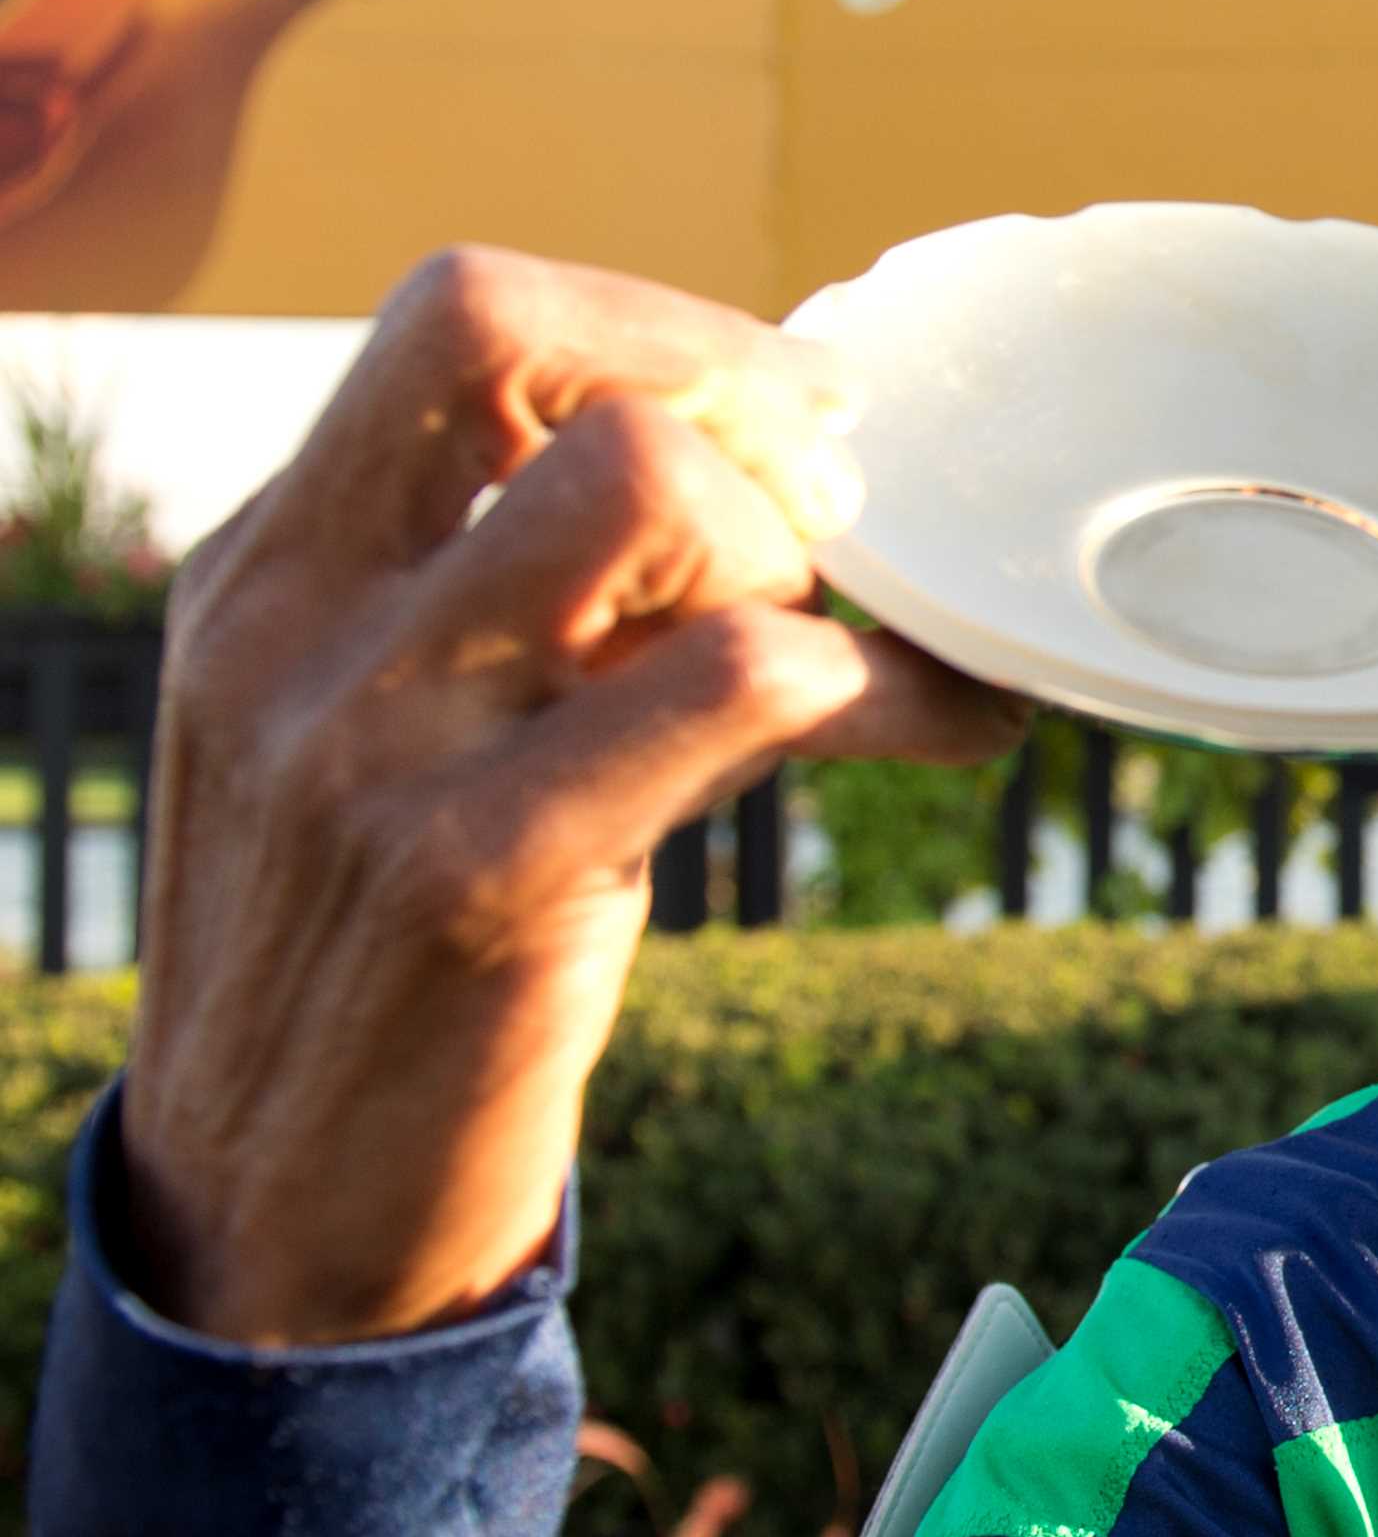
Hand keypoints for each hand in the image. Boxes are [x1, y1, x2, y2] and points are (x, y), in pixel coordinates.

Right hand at [121, 248, 1028, 1345]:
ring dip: (802, 553)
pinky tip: (946, 729)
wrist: (272, 1220)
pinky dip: (883, 686)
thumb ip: (497, 595)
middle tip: (835, 529)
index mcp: (273, 567)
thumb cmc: (379, 956)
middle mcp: (299, 625)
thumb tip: (755, 476)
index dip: (668, 336)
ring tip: (861, 657)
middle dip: (731, 402)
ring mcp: (376, 745)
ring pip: (647, 491)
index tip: (793, 423)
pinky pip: (738, 681)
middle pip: (525, 340)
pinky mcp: (482, 878)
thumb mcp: (377, 733)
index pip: (464, 316)